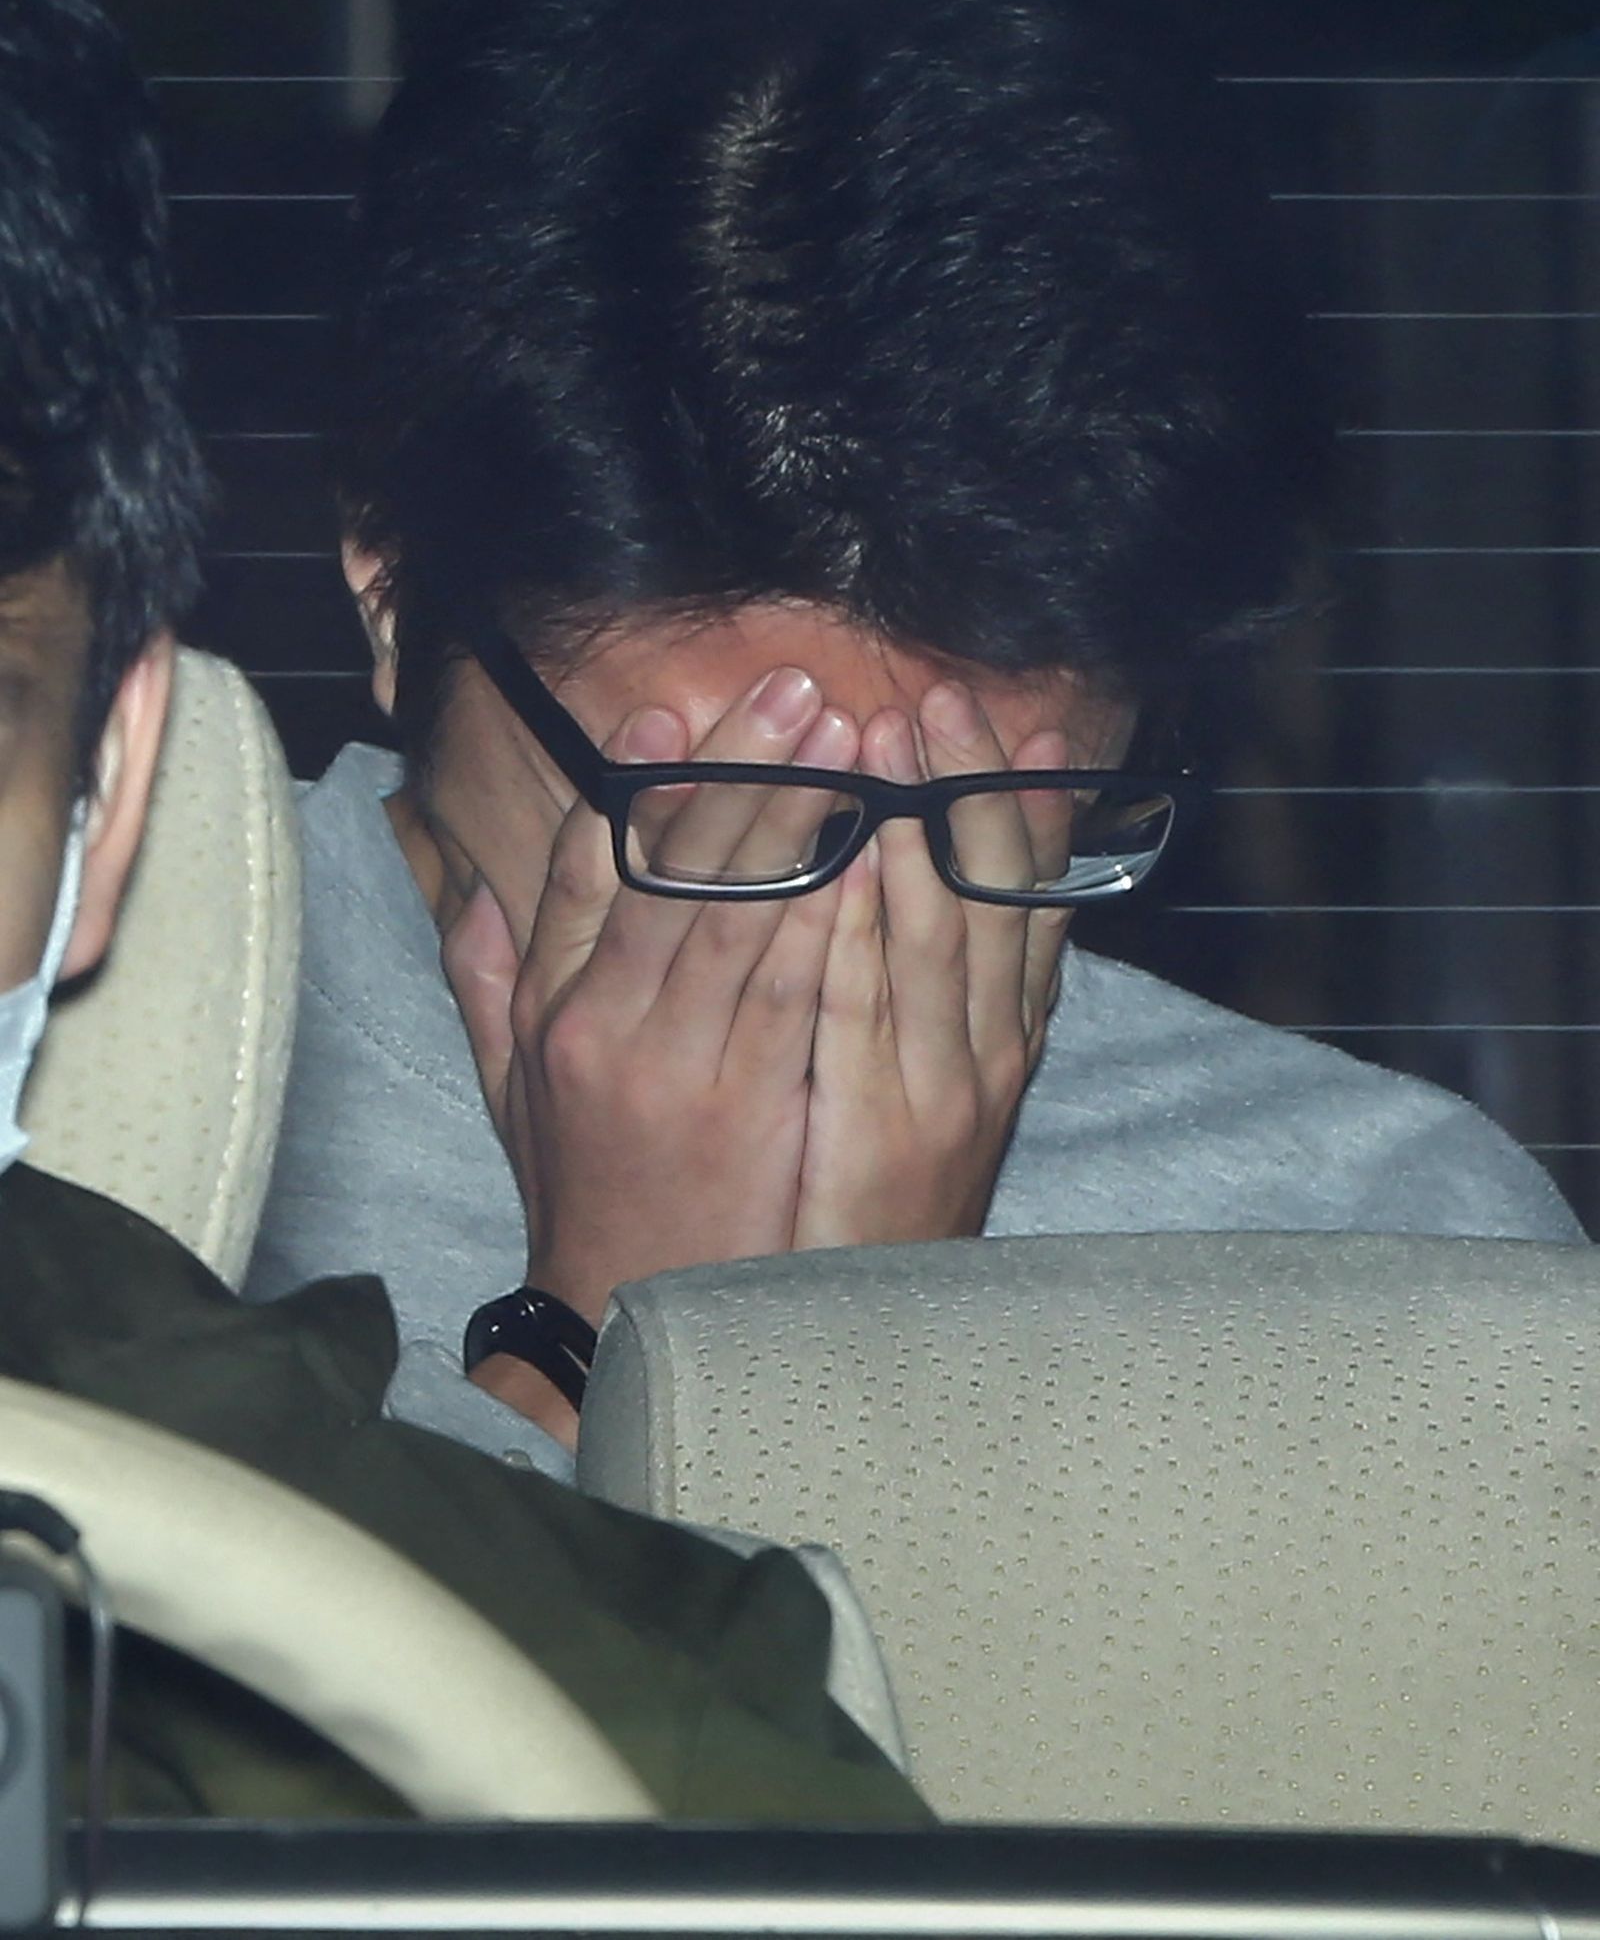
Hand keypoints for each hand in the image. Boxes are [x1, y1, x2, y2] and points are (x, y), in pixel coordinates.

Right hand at [442, 666, 862, 1345]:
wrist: (623, 1316)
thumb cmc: (579, 1185)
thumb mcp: (510, 1082)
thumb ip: (490, 973)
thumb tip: (472, 879)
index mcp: (563, 1008)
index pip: (597, 871)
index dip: (639, 786)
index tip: (673, 714)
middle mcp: (616, 1024)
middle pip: (680, 871)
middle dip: (745, 771)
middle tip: (798, 692)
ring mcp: (688, 1065)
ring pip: (745, 914)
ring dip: (802, 817)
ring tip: (850, 741)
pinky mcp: (754, 1106)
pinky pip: (796, 991)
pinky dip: (832, 914)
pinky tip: (872, 851)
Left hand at [794, 679, 1072, 1249]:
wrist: (862, 1331)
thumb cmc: (874, 1198)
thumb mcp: (926, 1087)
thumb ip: (930, 992)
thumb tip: (928, 888)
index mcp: (1001, 1033)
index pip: (1026, 898)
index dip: (1021, 806)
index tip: (1015, 722)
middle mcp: (990, 1051)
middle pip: (994, 897)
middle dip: (970, 787)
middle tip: (943, 696)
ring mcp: (944, 1089)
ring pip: (945, 937)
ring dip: (924, 829)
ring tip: (897, 737)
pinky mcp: (884, 1126)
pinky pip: (873, 1011)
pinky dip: (867, 932)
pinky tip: (851, 862)